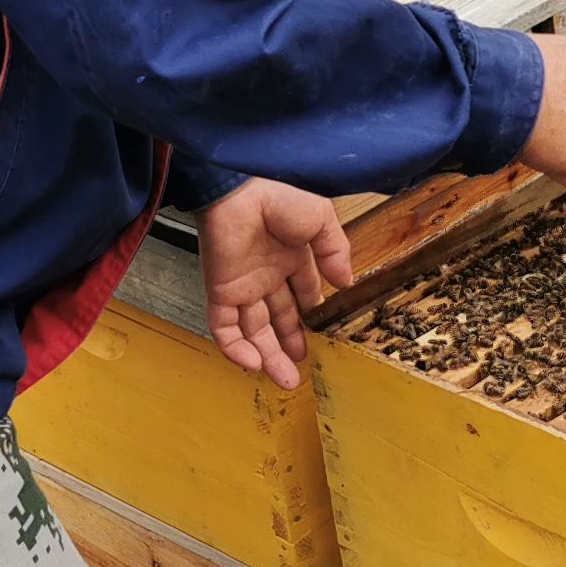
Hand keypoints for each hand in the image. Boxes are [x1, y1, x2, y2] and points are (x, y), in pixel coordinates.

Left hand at [202, 179, 353, 386]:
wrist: (241, 186)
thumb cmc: (280, 194)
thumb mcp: (321, 220)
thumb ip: (334, 252)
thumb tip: (346, 283)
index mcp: (291, 256)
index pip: (302, 293)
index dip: (311, 313)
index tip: (323, 333)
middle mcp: (266, 274)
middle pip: (277, 319)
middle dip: (289, 344)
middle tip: (302, 369)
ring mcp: (242, 284)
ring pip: (253, 330)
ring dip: (267, 356)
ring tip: (285, 380)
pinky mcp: (219, 290)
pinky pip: (224, 326)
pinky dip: (236, 348)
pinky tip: (254, 364)